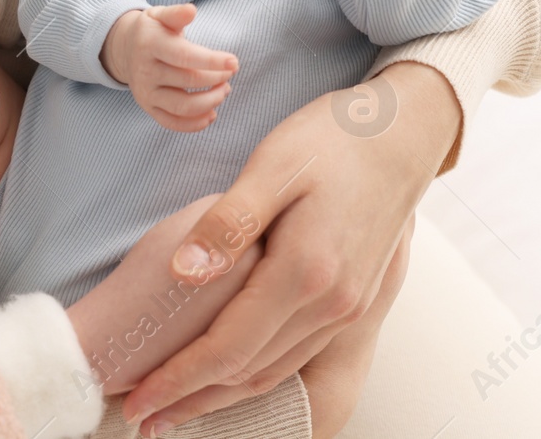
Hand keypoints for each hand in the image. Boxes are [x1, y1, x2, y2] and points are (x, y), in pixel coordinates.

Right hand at [100, 4, 238, 131]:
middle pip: (188, 81)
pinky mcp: (148, 108)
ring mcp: (145, 92)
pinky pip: (172, 122)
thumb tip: (191, 10)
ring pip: (182, 106)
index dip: (212, 61)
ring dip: (210, 102)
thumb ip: (176, 13)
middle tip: (229, 74)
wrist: (125, 49)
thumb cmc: (152, 30)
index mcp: (150, 44)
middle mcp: (145, 71)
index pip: (184, 56)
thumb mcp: (160, 15)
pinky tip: (212, 113)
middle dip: (216, 79)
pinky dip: (194, 124)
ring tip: (224, 91)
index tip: (234, 62)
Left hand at [120, 61, 460, 433]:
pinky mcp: (354, 299)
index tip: (135, 398)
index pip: (228, 347)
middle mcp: (331, 303)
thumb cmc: (335, 138)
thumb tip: (183, 274)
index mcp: (306, 272)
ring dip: (222, 396)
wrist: (405, 131)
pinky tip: (228, 373)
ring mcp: (347, 306)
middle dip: (191, 401)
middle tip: (140, 417)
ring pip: (275, 370)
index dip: (177, 379)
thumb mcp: (273, 164)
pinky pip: (296, 354)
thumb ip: (228, 224)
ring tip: (174, 406)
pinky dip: (256, 374)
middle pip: (250, 373)